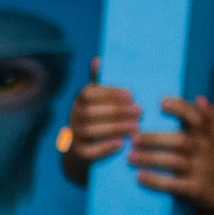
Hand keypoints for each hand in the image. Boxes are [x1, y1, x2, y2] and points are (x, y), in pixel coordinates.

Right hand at [59, 60, 139, 176]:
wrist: (88, 149)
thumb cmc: (102, 117)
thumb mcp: (102, 99)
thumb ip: (101, 82)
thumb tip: (98, 60)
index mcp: (80, 101)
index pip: (88, 93)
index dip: (109, 93)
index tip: (131, 94)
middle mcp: (73, 117)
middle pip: (90, 112)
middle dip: (116, 111)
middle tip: (140, 111)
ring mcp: (75, 136)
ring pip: (90, 131)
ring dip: (115, 128)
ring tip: (136, 127)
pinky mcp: (79, 154)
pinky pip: (88, 151)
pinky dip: (105, 148)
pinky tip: (121, 144)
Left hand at [129, 94, 213, 208]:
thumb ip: (212, 118)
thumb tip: (199, 98)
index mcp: (209, 137)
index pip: (197, 118)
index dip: (181, 108)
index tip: (162, 102)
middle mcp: (204, 151)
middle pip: (180, 140)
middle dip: (156, 138)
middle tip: (134, 137)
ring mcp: (200, 170)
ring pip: (174, 162)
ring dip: (151, 158)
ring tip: (130, 156)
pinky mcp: (195, 189)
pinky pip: (174, 185)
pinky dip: (156, 181)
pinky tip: (139, 177)